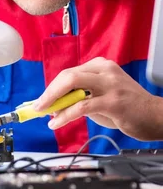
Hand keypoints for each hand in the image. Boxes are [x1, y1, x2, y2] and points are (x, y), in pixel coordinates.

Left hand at [33, 57, 162, 140]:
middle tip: (37, 106)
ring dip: (54, 102)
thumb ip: (81, 97)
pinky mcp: (113, 101)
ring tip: (45, 114)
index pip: (69, 73)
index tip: (41, 100)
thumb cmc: (129, 107)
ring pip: (73, 86)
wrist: (157, 116)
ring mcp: (110, 84)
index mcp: (101, 66)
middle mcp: (105, 70)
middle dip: (49, 92)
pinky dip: (65, 115)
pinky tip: (57, 122)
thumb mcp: (103, 96)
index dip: (52, 88)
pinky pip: (82, 106)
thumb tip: (56, 106)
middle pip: (68, 76)